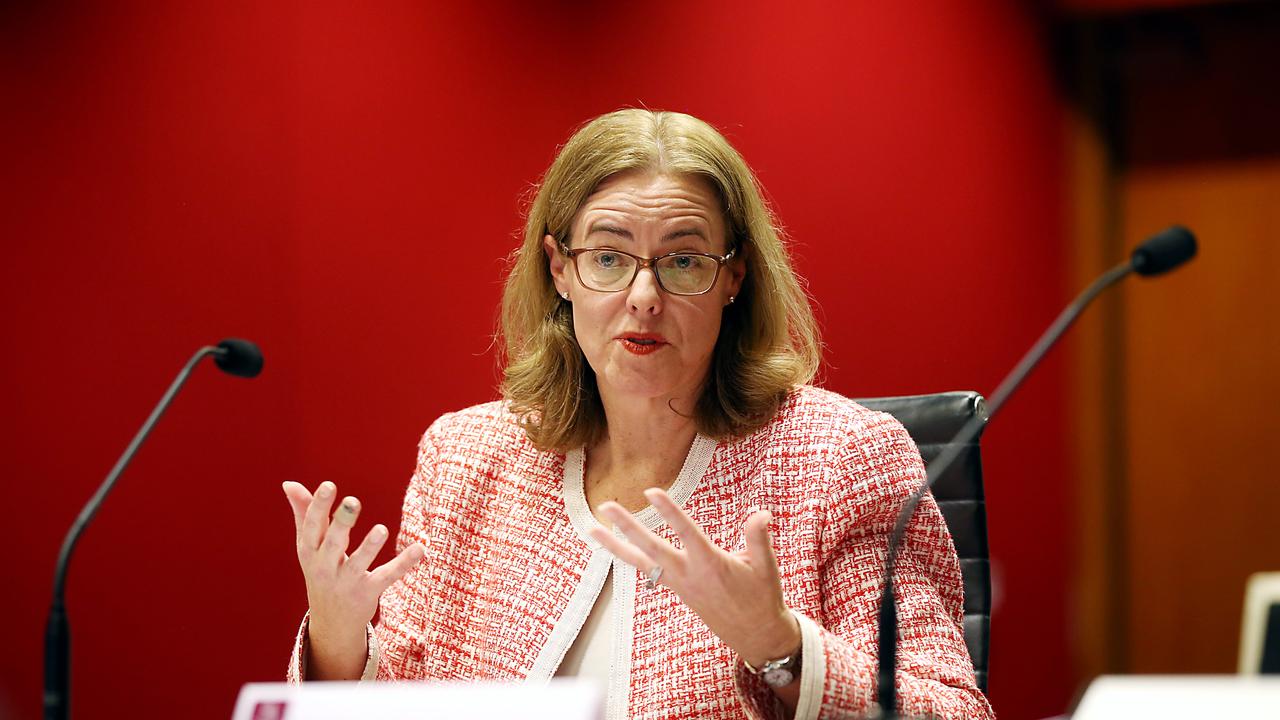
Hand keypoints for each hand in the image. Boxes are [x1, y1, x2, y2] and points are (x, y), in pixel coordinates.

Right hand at [282, 481, 423, 673]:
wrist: (331, 623)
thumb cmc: (321, 572)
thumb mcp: (309, 546)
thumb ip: (303, 513)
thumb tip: (289, 483)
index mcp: (310, 551)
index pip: (312, 526)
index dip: (319, 506)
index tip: (329, 485)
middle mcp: (325, 567)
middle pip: (333, 543)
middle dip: (342, 523)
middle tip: (353, 501)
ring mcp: (346, 582)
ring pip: (357, 563)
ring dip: (369, 547)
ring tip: (381, 529)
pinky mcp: (367, 592)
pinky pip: (386, 577)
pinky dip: (403, 564)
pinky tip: (420, 549)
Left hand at [588, 488, 800, 668]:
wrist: (754, 635)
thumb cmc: (761, 597)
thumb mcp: (766, 567)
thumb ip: (758, 538)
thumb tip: (760, 513)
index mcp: (711, 565)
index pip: (686, 533)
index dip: (669, 512)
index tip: (652, 492)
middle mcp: (688, 575)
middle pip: (651, 548)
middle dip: (627, 527)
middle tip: (606, 506)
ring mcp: (679, 584)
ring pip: (641, 562)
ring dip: (615, 545)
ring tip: (591, 529)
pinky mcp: (676, 589)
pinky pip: (647, 571)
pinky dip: (630, 558)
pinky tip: (615, 546)